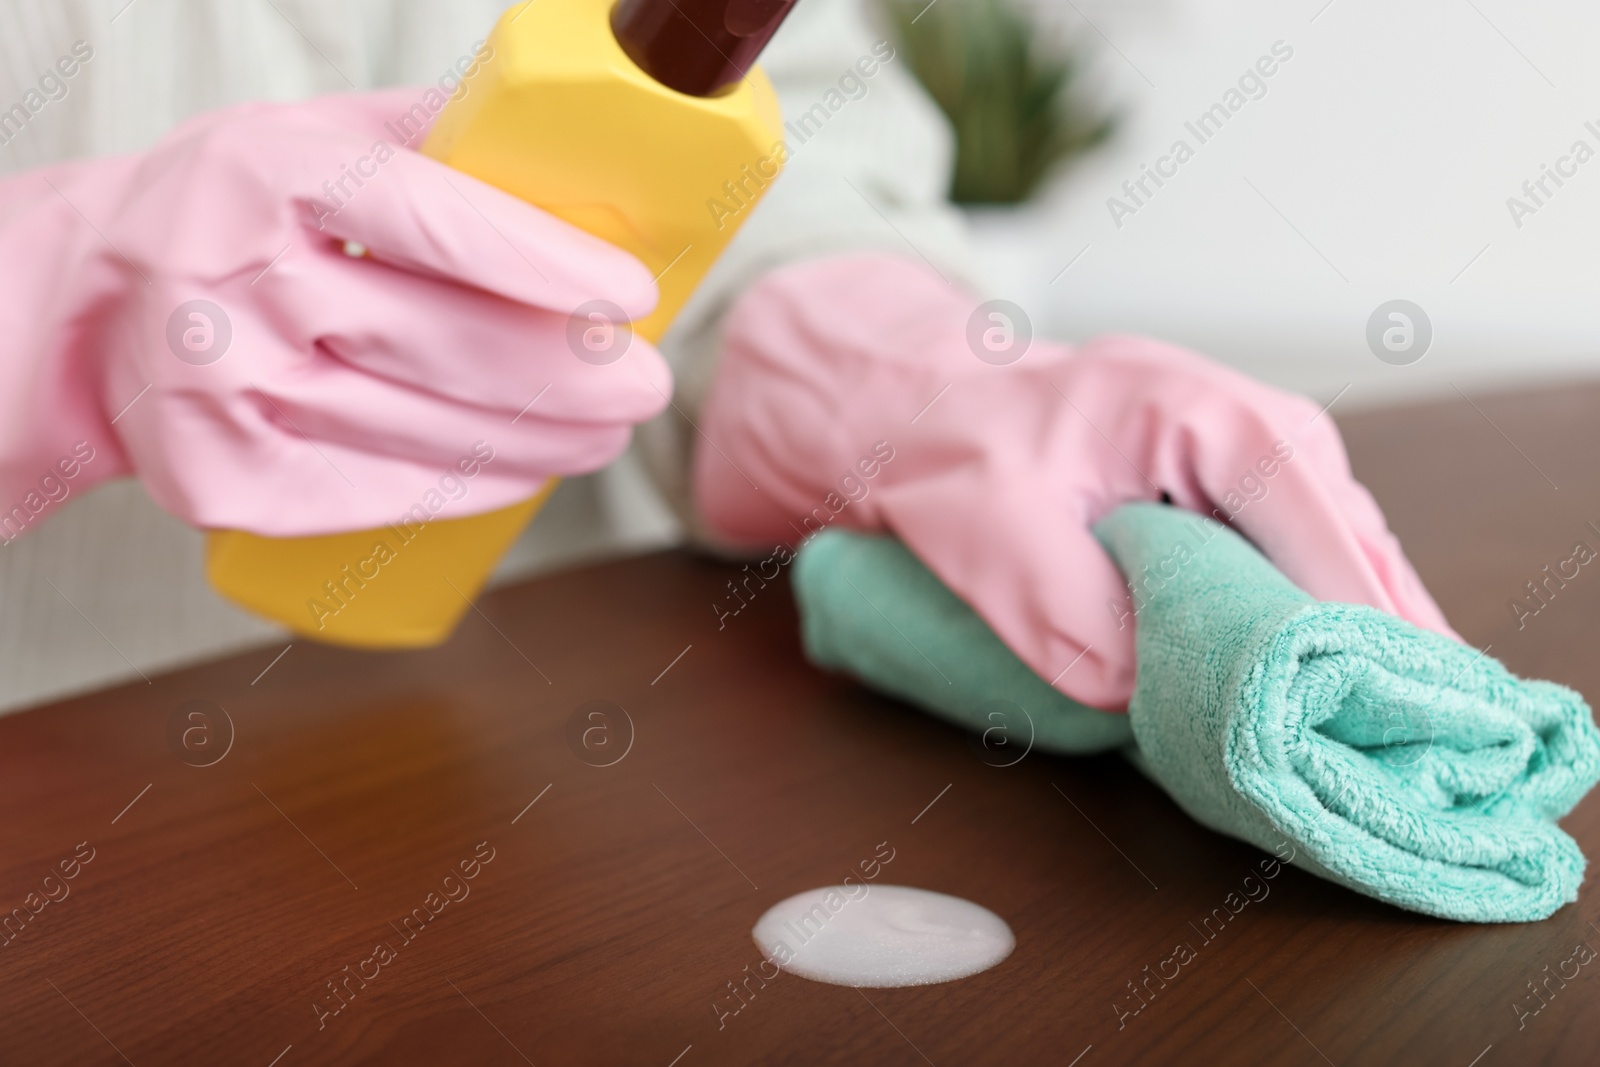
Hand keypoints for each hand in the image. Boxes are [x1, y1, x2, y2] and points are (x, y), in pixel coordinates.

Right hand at [0, 89, 669, 538]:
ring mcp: (229, 391)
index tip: (633, 295)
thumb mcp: (307, 138)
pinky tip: (527, 472)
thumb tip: (569, 154)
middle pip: (447, 343)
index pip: (439, 222)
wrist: (89, 309)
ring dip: (542, 441)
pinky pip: (380, 493)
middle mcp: (243, 282)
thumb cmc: (225, 215)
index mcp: (272, 174)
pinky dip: (470, 488)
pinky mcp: (228, 478)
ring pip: (427, 430)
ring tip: (606, 432)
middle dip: (572, 375)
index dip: (549, 267)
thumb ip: (429, 138)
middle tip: (647, 385)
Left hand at [694, 252, 1455, 709]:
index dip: (1360, 636)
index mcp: (1215, 419)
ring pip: (1343, 567)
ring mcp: (1259, 467)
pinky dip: (1310, 631)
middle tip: (1410, 752)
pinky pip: (1300, 572)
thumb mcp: (990, 532)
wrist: (925, 407)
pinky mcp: (1239, 504)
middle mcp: (1263, 432)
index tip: (1386, 723)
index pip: (1328, 538)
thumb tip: (1144, 698)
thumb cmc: (954, 446)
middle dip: (1380, 652)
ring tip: (1385, 743)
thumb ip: (1068, 616)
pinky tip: (1319, 698)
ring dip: (1354, 649)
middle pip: (1361, 555)